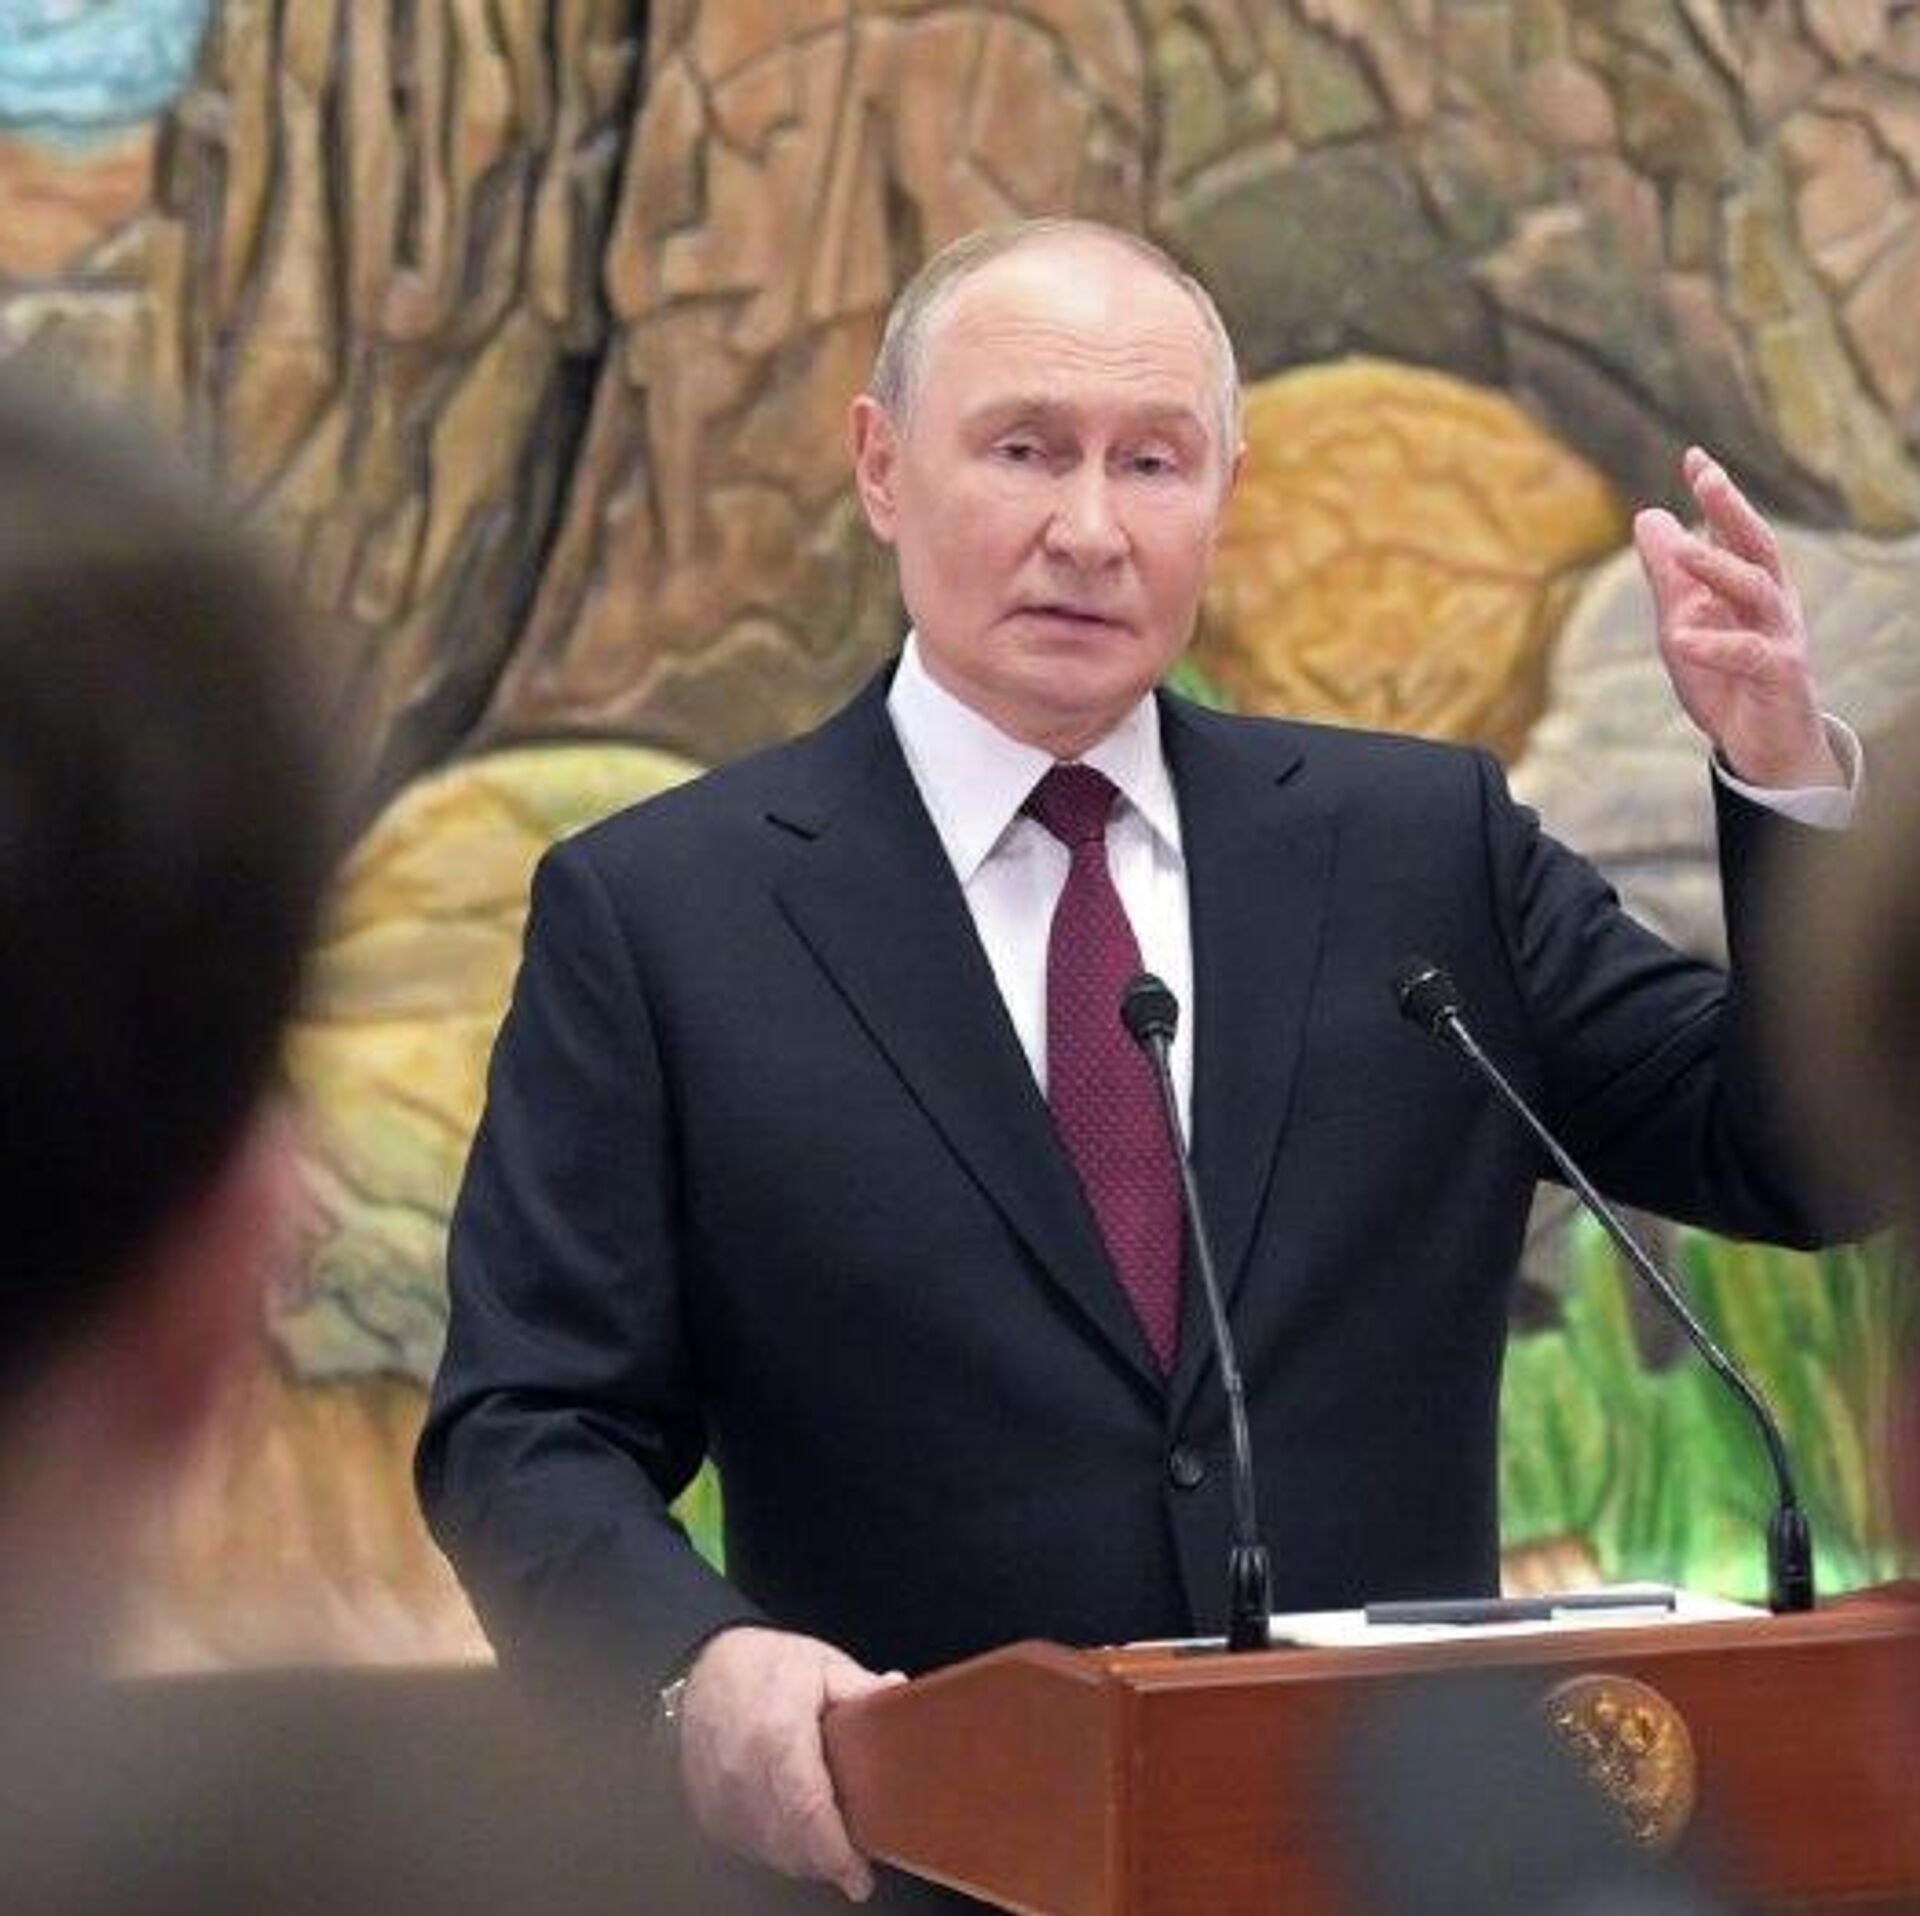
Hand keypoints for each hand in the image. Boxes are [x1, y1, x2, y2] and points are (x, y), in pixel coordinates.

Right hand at [676, 1625, 903, 1900]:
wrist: (703, 1673)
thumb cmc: (764, 1667)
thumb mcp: (820, 1666)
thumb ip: (859, 1687)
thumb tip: (896, 1692)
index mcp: (777, 1736)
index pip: (807, 1810)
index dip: (835, 1851)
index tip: (860, 1877)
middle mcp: (743, 1774)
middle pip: (793, 1841)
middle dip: (828, 1858)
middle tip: (855, 1858)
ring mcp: (723, 1799)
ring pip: (772, 1851)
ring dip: (806, 1857)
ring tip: (831, 1844)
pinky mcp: (712, 1814)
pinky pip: (751, 1846)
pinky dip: (779, 1847)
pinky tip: (798, 1832)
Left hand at [1633, 446, 1840, 788]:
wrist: (1761, 743)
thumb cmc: (1725, 677)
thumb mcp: (1686, 619)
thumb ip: (1669, 574)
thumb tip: (1648, 516)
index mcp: (1752, 584)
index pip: (1736, 531)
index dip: (1717, 495)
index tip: (1694, 457)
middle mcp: (1773, 602)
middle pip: (1757, 546)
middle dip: (1732, 510)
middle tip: (1707, 477)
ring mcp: (1780, 635)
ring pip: (1757, 590)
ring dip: (1719, 568)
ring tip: (1682, 551)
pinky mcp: (1779, 675)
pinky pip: (1748, 654)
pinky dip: (1713, 644)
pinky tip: (1680, 636)